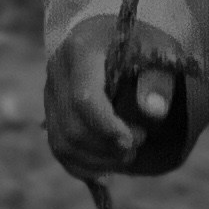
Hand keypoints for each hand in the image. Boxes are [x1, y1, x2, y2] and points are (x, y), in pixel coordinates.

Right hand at [42, 17, 208, 178]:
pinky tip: (106, 173)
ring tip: (126, 157)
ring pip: (61, 143)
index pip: (84, 98)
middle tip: (137, 146)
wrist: (117, 35)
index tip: (133, 140)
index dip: (107, 127)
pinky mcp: (50, 110)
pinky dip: (81, 167)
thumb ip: (158, 80)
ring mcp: (50, 91)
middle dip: (105, 148)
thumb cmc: (141, 44)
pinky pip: (58, 148)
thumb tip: (154, 110)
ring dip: (95, 161)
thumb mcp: (157, 52)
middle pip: (72, 126)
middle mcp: (58, 70)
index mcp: (81, 49)